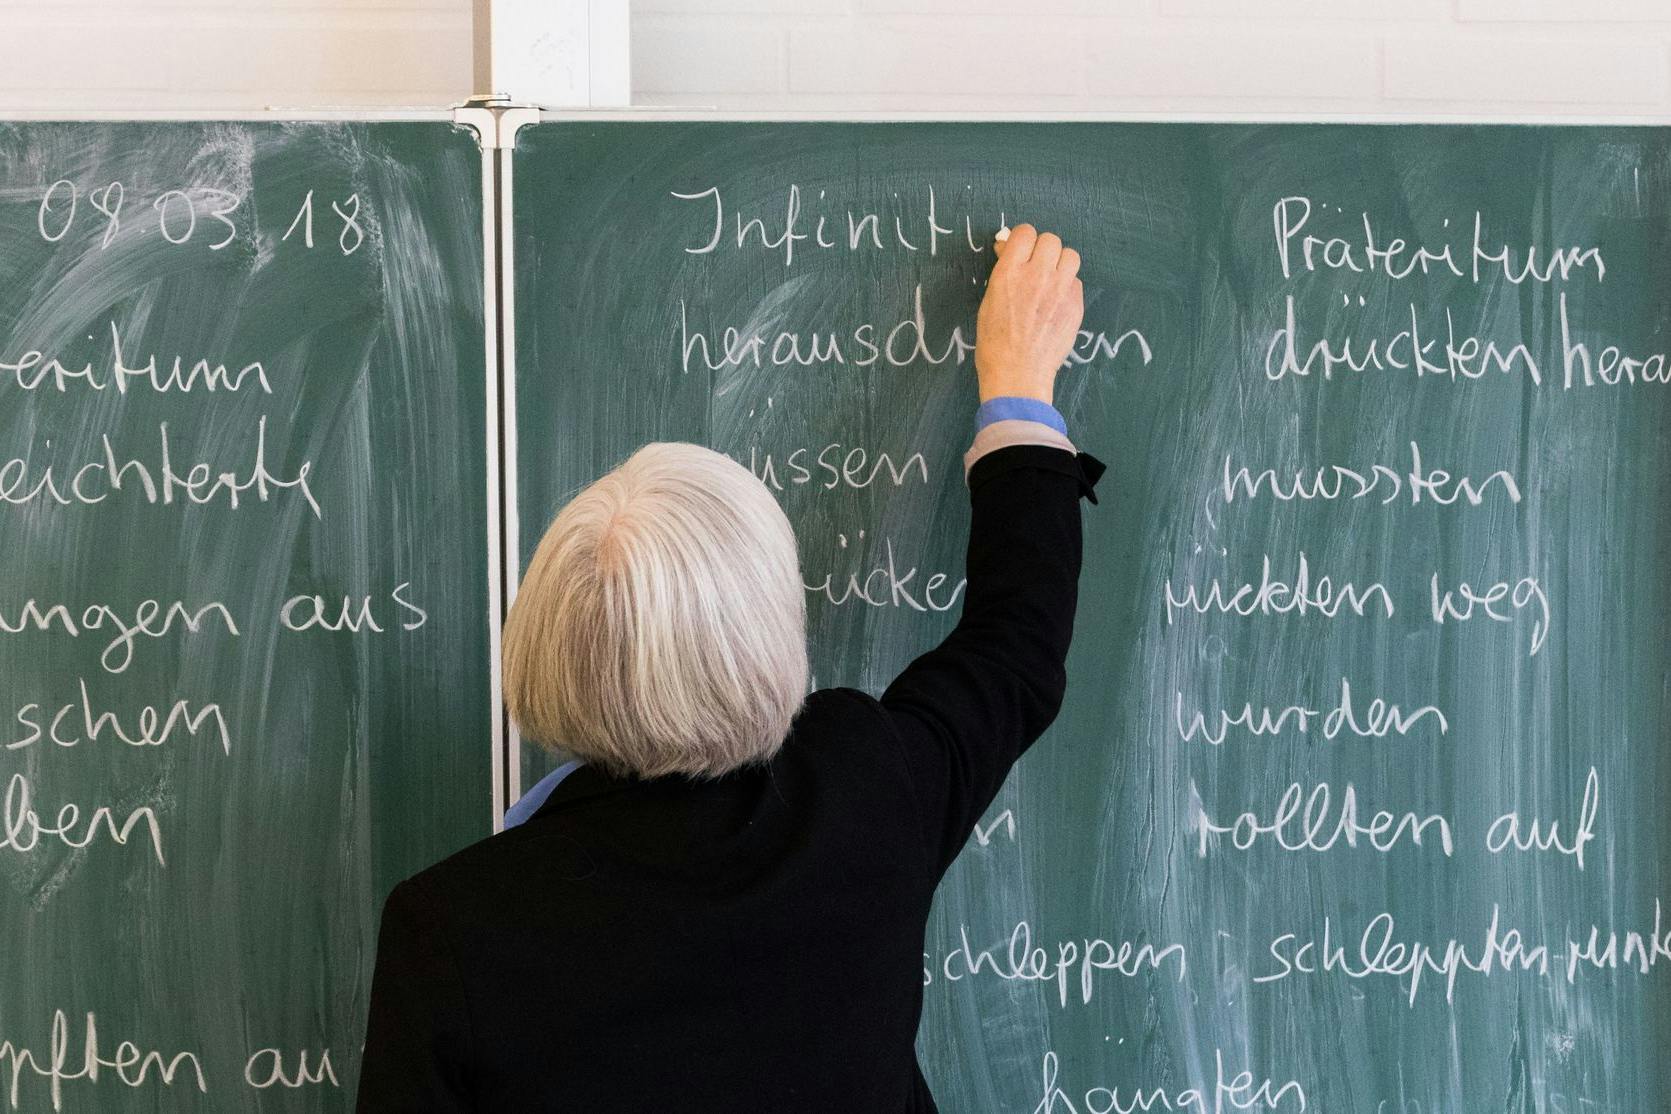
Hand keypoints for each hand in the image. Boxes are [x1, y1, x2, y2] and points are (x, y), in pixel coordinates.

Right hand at [974, 224, 1083, 404]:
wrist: (1018, 373)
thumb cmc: (995, 342)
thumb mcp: (989, 301)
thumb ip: (1003, 271)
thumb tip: (1009, 248)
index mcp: (1010, 272)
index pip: (1025, 232)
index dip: (1022, 239)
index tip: (1020, 250)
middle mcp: (1037, 275)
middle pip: (1050, 240)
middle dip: (1042, 249)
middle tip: (1036, 265)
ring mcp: (1060, 289)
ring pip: (1070, 255)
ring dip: (1060, 263)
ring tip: (1051, 279)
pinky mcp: (1075, 304)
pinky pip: (1076, 281)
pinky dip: (1067, 286)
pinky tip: (1057, 302)